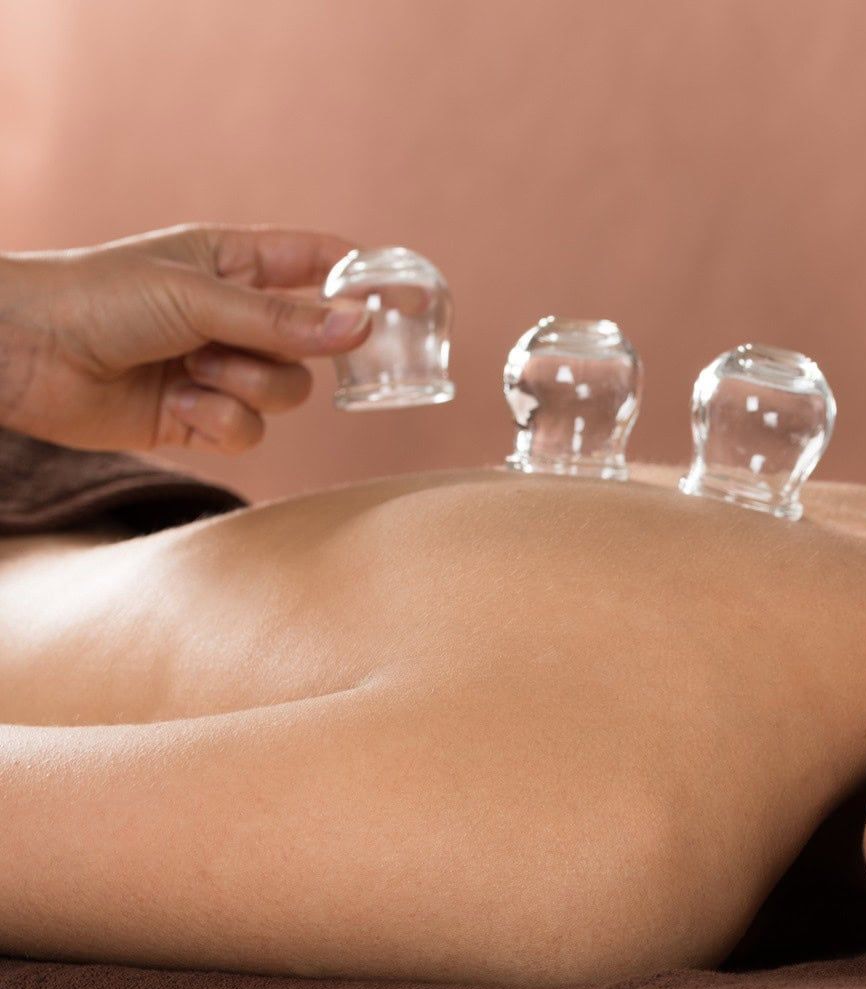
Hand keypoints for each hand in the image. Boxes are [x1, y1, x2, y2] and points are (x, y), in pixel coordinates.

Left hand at [0, 223, 372, 452]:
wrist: (22, 354)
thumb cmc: (97, 299)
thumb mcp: (198, 296)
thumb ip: (284, 319)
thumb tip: (364, 327)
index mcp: (235, 264)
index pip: (319, 263)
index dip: (366, 280)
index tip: (412, 303)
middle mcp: (234, 317)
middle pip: (313, 345)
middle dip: (287, 353)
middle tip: (248, 346)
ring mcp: (219, 370)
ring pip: (287, 393)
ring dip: (247, 387)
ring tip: (194, 372)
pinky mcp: (198, 419)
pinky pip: (250, 432)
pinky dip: (221, 422)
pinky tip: (178, 404)